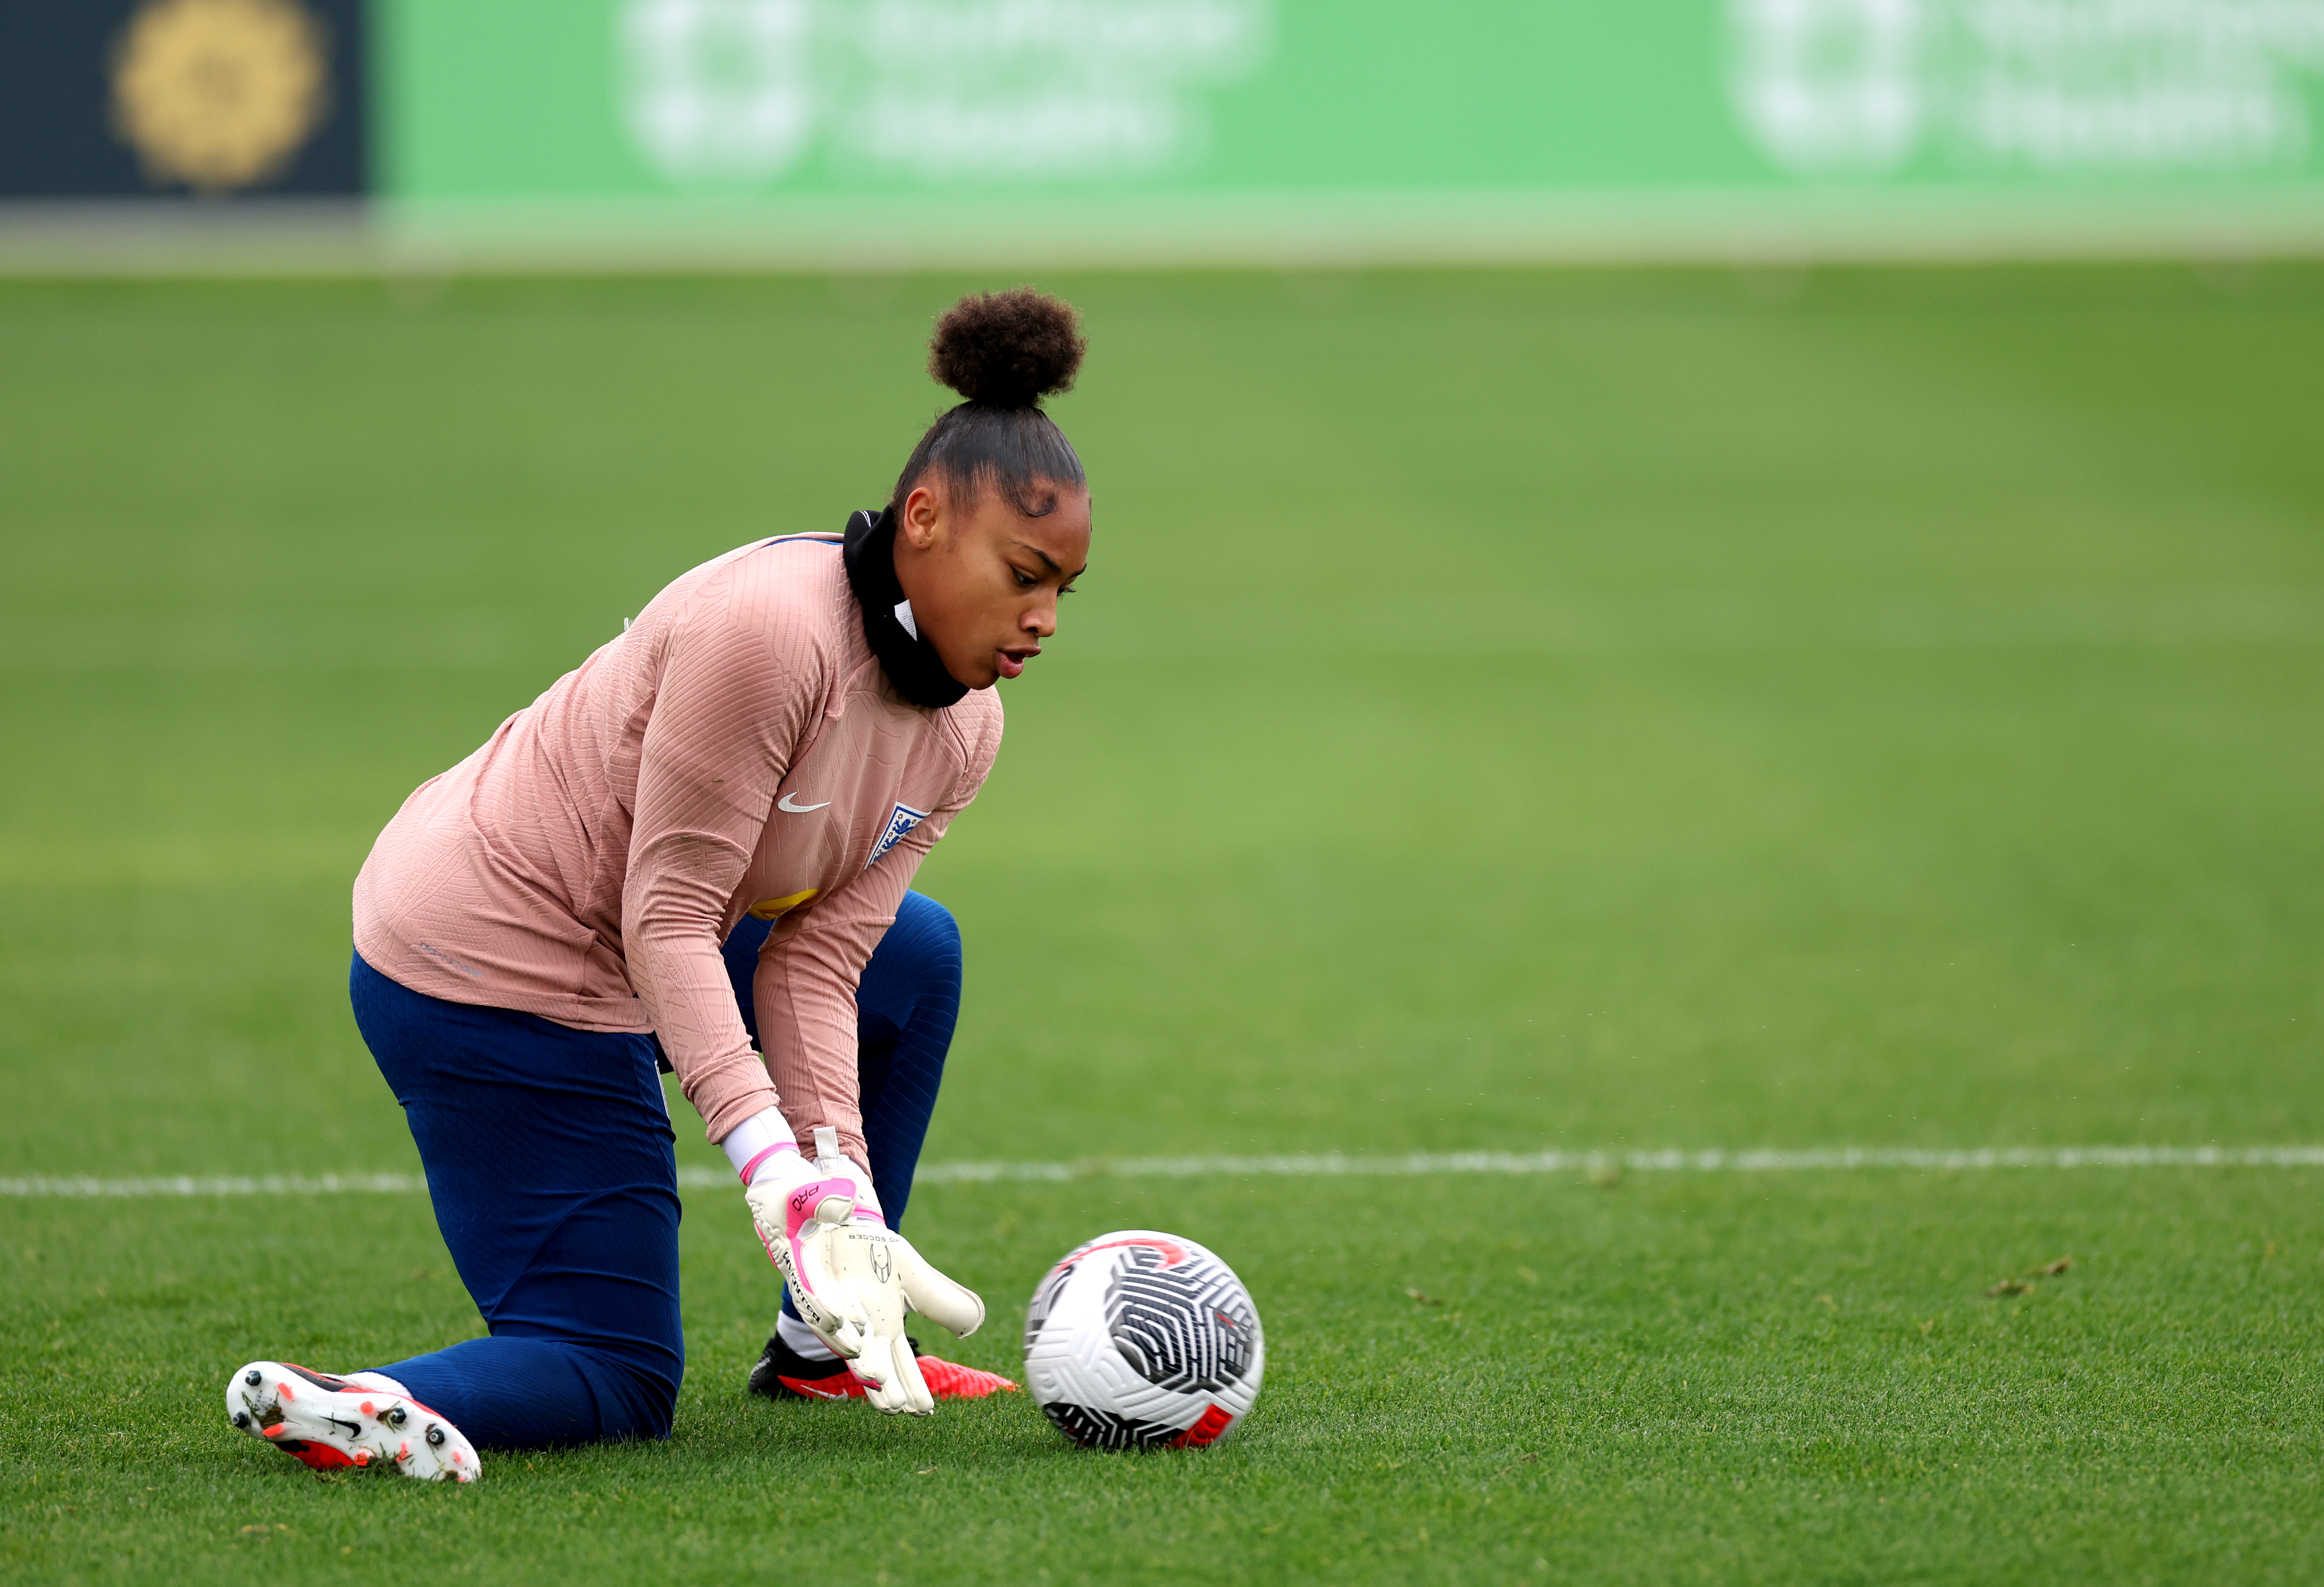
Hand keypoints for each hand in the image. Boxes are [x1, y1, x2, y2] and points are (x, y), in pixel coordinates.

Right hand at [742, 1151, 867, 1357]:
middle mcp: (804, 1278)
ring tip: (875, 1377)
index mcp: (796, 1257)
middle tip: (867, 1365)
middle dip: (842, 1341)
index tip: (841, 1322)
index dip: (823, 1305)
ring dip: (849, 1347)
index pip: (809, 1286)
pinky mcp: (826, 1285)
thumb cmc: (792, 1192)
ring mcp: (814, 1284)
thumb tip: (844, 1206)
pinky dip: (851, 1335)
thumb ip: (824, 1200)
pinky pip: (839, 1314)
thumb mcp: (804, 1191)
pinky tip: (870, 1356)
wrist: (782, 1194)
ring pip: (830, 1323)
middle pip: (821, 1316)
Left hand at [827, 1213, 986, 1414]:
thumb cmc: (877, 1257)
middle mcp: (858, 1326)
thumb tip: (973, 1326)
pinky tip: (847, 1322)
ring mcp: (833, 1308)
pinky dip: (831, 1313)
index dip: (910, 1385)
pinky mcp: (810, 1285)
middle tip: (895, 1408)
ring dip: (859, 1357)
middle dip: (882, 1384)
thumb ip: (941, 1302)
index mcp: (883, 1328)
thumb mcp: (914, 1278)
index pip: (900, 1363)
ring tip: (874, 1377)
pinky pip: (817, 1301)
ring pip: (844, 1338)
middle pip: (871, 1362)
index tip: (922, 1411)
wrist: (842, 1226)